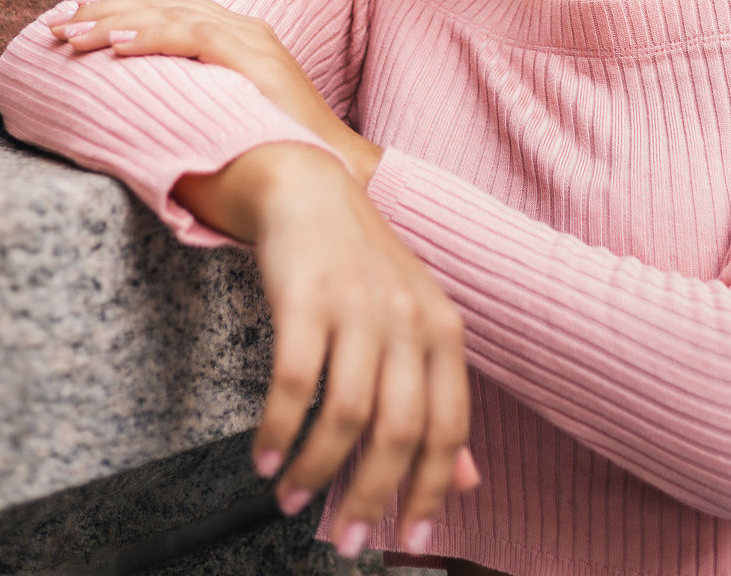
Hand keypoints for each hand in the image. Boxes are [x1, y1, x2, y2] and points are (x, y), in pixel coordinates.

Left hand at [50, 0, 381, 186]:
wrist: (334, 175)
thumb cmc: (281, 160)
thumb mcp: (230, 122)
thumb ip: (195, 109)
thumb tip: (141, 124)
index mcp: (242, 40)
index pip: (173, 8)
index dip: (124, 9)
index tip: (79, 18)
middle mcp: (248, 31)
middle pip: (167, 2)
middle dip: (109, 9)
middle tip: (59, 22)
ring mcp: (254, 42)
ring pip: (173, 13)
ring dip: (117, 21)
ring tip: (74, 33)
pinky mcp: (258, 61)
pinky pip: (195, 37)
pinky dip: (152, 37)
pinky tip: (116, 45)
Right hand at [177, 145, 478, 556]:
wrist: (308, 189)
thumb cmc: (361, 267)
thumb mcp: (413, 324)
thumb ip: (436, 398)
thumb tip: (466, 479)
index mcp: (443, 329)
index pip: (448, 427)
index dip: (429, 491)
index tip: (408, 543)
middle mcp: (409, 318)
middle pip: (399, 430)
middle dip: (370, 499)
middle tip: (342, 542)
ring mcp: (359, 305)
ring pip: (347, 415)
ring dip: (317, 472)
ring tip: (292, 501)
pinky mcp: (307, 296)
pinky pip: (295, 383)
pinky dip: (279, 432)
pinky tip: (265, 458)